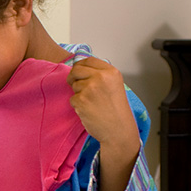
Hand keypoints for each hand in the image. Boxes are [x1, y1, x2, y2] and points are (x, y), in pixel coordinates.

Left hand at [68, 56, 141, 190]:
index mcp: (111, 72)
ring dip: (78, 93)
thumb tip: (81, 68)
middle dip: (74, 77)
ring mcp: (90, 88)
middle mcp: (101, 77)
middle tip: (77, 86)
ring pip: (74, 85)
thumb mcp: (114, 86)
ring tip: (92, 103)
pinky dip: (77, 105)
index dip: (81, 65)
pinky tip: (89, 111)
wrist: (119, 131)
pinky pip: (72, 99)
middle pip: (76, 69)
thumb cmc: (117, 111)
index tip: (79, 71)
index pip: (89, 60)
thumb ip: (101, 76)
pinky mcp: (81, 100)